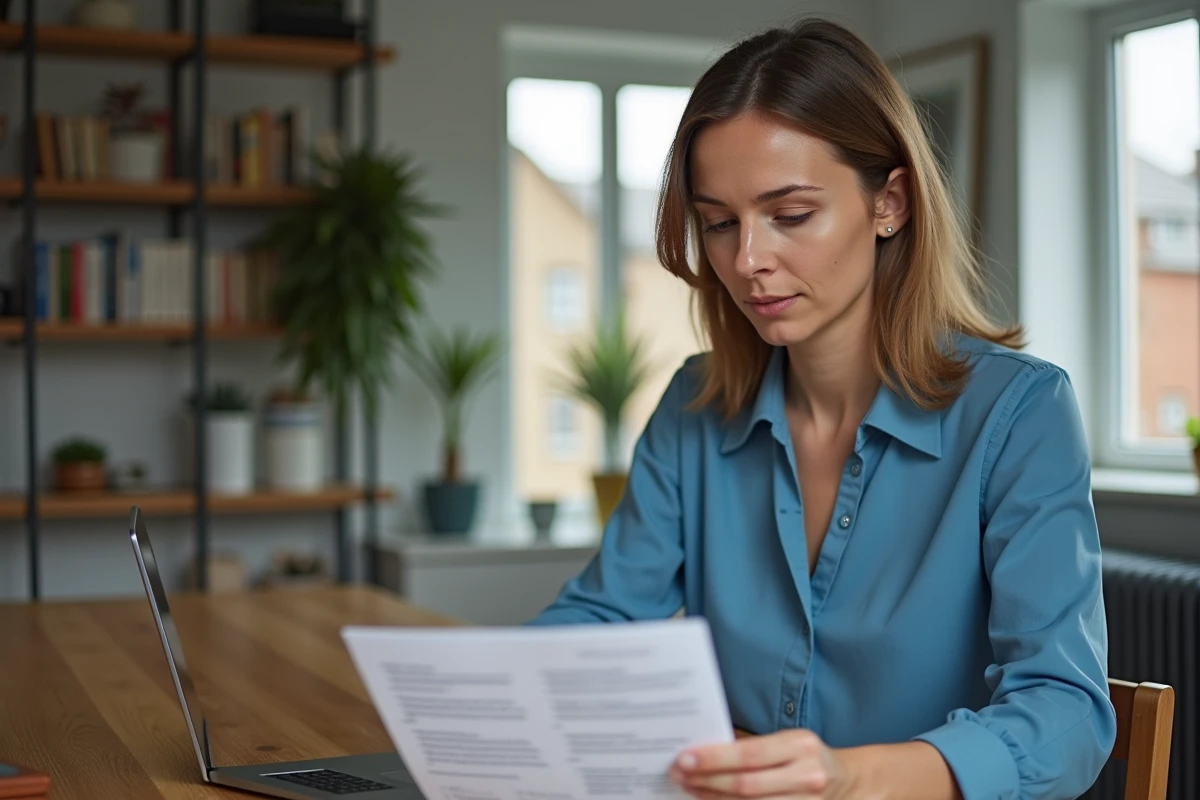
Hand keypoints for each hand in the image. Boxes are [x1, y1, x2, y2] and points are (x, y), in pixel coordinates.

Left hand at [669, 729, 864, 799]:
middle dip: (707, 782)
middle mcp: (807, 774)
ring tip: (690, 790)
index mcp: (800, 745)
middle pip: (747, 785)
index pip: (750, 754)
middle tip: (679, 776)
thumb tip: (703, 750)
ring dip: (714, 799)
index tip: (685, 759)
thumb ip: (750, 745)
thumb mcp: (784, 741)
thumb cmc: (804, 755)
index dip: (714, 759)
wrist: (847, 781)